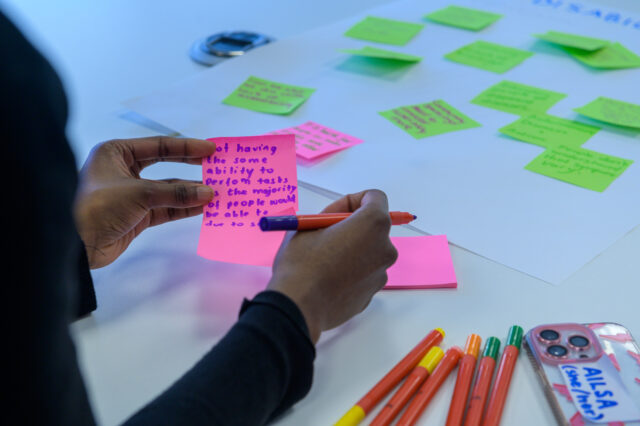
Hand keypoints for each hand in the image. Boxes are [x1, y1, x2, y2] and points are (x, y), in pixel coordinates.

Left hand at [74, 136, 215, 268]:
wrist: (76, 245)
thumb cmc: (99, 206)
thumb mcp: (139, 194)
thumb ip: (175, 193)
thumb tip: (209, 193)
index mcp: (117, 153)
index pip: (159, 146)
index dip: (186, 148)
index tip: (211, 150)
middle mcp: (124, 170)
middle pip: (165, 165)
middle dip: (191, 168)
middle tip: (216, 167)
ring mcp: (132, 194)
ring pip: (168, 190)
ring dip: (190, 192)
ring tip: (216, 192)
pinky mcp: (137, 216)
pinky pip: (166, 208)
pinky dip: (183, 208)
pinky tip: (203, 207)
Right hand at [267, 190, 397, 342]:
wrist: (298, 307)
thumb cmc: (301, 264)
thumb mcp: (306, 227)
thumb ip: (327, 220)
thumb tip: (331, 223)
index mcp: (372, 224)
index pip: (375, 198)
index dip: (352, 201)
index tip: (334, 214)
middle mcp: (385, 248)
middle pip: (373, 227)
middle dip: (351, 226)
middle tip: (326, 234)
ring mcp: (380, 273)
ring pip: (367, 252)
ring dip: (350, 250)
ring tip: (322, 260)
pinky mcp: (371, 294)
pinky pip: (362, 274)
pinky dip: (349, 272)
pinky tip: (326, 278)